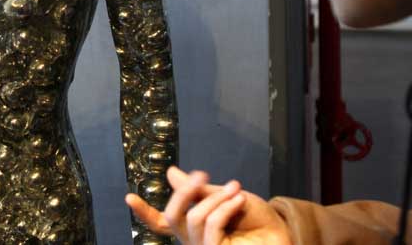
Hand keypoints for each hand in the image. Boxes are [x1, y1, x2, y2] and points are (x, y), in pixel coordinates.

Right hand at [125, 166, 291, 244]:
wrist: (282, 233)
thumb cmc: (255, 219)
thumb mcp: (223, 196)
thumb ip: (197, 189)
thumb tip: (170, 173)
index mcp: (192, 227)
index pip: (161, 224)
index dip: (144, 212)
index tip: (128, 196)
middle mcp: (194, 240)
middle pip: (171, 216)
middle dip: (184, 191)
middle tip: (202, 174)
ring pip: (194, 217)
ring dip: (216, 198)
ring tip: (236, 190)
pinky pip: (211, 225)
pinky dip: (224, 207)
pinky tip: (238, 200)